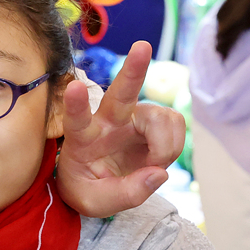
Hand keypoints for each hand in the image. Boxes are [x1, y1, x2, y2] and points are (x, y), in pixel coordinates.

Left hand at [55, 41, 185, 217]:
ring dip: (165, 143)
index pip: (77, 120)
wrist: (97, 184)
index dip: (76, 104)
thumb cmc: (88, 188)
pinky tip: (160, 158)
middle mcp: (107, 122)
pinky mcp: (151, 122)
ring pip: (158, 115)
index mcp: (82, 139)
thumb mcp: (97, 203)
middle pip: (120, 93)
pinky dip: (174, 144)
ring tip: (155, 164)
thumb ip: (126, 193)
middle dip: (133, 70)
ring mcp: (131, 119)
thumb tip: (159, 173)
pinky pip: (175, 124)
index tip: (74, 87)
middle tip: (142, 46)